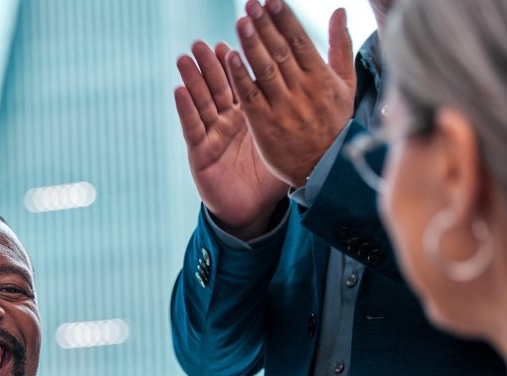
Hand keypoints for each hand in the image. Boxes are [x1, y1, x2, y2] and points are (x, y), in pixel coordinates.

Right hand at [175, 41, 289, 237]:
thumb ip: (299, 114)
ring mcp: (212, 134)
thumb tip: (326, 90)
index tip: (236, 36)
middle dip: (210, 63)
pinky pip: (192, 127)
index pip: (243, 80)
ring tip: (186, 57)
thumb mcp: (289, 141)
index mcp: (250, 114)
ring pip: (201, 101)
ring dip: (193, 78)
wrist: (253, 208)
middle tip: (204, 41)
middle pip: (218, 85)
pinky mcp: (200, 152)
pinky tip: (180, 91)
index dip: (238, 59)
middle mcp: (228, 120)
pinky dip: (186, 108)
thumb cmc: (271, 176)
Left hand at [227, 0, 355, 186]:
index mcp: (321, 77)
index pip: (299, 41)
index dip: (284, 18)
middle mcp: (302, 90)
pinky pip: (250, 97)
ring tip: (240, 22)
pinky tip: (229, 58)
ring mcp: (283, 108)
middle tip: (250, 4)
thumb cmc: (335, 122)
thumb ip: (341, 46)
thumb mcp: (346, 84)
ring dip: (251, 45)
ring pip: (264, 71)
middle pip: (279, 51)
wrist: (326, 167)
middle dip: (264, 25)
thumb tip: (339, 10)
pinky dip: (240, 77)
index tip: (271, 0)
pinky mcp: (265, 125)